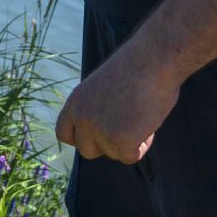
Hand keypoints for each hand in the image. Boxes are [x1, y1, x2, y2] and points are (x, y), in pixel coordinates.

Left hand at [53, 51, 180, 163]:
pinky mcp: (119, 140)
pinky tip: (148, 124)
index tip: (98, 137)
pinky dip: (142, 146)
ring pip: (113, 153)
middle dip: (107, 145)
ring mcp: (99, 130)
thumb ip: (97, 109)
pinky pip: (130, 157)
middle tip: (126, 129)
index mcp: (75, 101)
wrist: (152, 59)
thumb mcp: (103, 88)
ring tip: (141, 115)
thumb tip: (106, 128)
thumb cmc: (137, 68)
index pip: (64, 134)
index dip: (82, 139)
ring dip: (129, 142)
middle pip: (87, 150)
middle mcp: (82, 117)